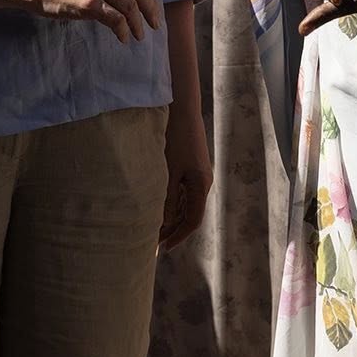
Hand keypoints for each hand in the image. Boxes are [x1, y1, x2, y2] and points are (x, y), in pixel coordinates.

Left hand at [158, 98, 211, 251]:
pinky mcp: (190, 165)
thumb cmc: (175, 137)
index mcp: (200, 185)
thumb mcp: (169, 170)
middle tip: (154, 244)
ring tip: (153, 228)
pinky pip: (183, 191)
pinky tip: (158, 206)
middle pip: (189, 214)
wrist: (182, 107)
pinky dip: (172, 202)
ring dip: (171, 216)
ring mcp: (197, 173)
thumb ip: (168, 198)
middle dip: (173, 230)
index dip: (178, 236)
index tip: (163, 248)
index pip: (192, 221)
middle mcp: (202, 182)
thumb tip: (165, 223)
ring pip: (185, 203)